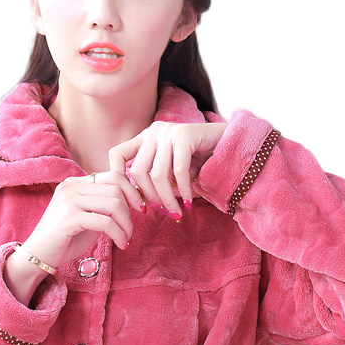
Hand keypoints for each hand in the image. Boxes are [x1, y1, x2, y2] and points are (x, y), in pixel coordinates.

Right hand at [4, 171, 140, 304]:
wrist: (38, 256)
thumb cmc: (65, 239)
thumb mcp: (88, 218)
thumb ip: (105, 207)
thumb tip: (133, 202)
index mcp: (75, 183)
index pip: (113, 175)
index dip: (132, 191)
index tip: (140, 208)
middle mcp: (71, 187)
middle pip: (116, 188)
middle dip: (131, 210)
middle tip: (131, 229)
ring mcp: (69, 200)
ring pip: (113, 204)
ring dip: (126, 224)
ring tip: (126, 238)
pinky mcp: (69, 217)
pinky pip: (105, 222)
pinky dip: (118, 234)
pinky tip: (121, 244)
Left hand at [108, 121, 226, 219]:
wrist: (230, 144)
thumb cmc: (199, 161)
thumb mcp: (171, 170)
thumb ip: (153, 178)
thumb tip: (136, 201)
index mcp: (145, 138)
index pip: (116, 154)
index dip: (115, 176)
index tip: (126, 197)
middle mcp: (154, 132)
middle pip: (136, 171)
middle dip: (147, 196)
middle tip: (158, 210)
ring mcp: (169, 132)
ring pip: (157, 175)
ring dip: (166, 199)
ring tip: (175, 212)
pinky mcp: (185, 136)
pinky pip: (178, 172)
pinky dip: (183, 191)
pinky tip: (188, 202)